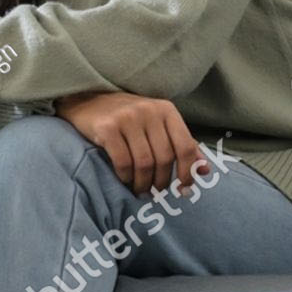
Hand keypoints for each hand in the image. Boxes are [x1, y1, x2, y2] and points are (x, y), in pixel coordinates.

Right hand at [54, 89, 207, 195]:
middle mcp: (148, 111)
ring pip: (144, 163)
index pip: (186, 146)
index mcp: (166, 110)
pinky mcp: (107, 127)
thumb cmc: (126, 117)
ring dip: (143, 183)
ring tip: (140, 190)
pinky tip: (124, 179)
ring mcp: (126, 118)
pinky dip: (125, 176)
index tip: (183, 188)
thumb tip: (205, 170)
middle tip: (155, 192)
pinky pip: (123, 162)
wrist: (86, 100)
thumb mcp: (157, 125)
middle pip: (164, 158)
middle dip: (161, 182)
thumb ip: (181, 145)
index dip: (187, 172)